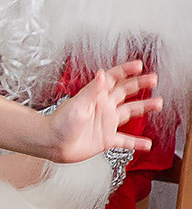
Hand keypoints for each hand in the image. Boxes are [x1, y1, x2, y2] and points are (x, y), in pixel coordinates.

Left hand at [43, 61, 159, 162]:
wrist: (51, 143)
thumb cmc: (59, 124)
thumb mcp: (77, 105)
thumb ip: (92, 90)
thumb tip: (101, 74)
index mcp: (95, 97)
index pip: (112, 79)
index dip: (125, 70)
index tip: (138, 65)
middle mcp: (103, 107)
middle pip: (125, 92)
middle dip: (139, 84)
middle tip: (153, 78)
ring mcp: (106, 123)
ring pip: (130, 112)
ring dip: (144, 107)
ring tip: (158, 103)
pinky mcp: (106, 139)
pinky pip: (125, 140)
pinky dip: (136, 142)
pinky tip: (146, 143)